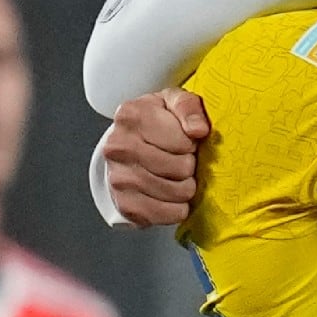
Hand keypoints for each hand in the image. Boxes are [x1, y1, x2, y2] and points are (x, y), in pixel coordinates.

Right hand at [99, 90, 209, 226]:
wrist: (126, 146)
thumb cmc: (155, 122)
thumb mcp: (174, 102)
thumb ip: (189, 108)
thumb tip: (198, 130)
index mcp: (131, 116)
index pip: (183, 141)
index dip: (191, 143)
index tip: (183, 140)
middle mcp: (118, 147)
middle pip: (181, 168)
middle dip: (189, 165)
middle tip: (180, 159)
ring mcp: (119, 178)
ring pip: (176, 193)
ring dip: (185, 187)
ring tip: (176, 176)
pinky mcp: (125, 205)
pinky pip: (166, 214)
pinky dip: (176, 208)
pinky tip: (171, 196)